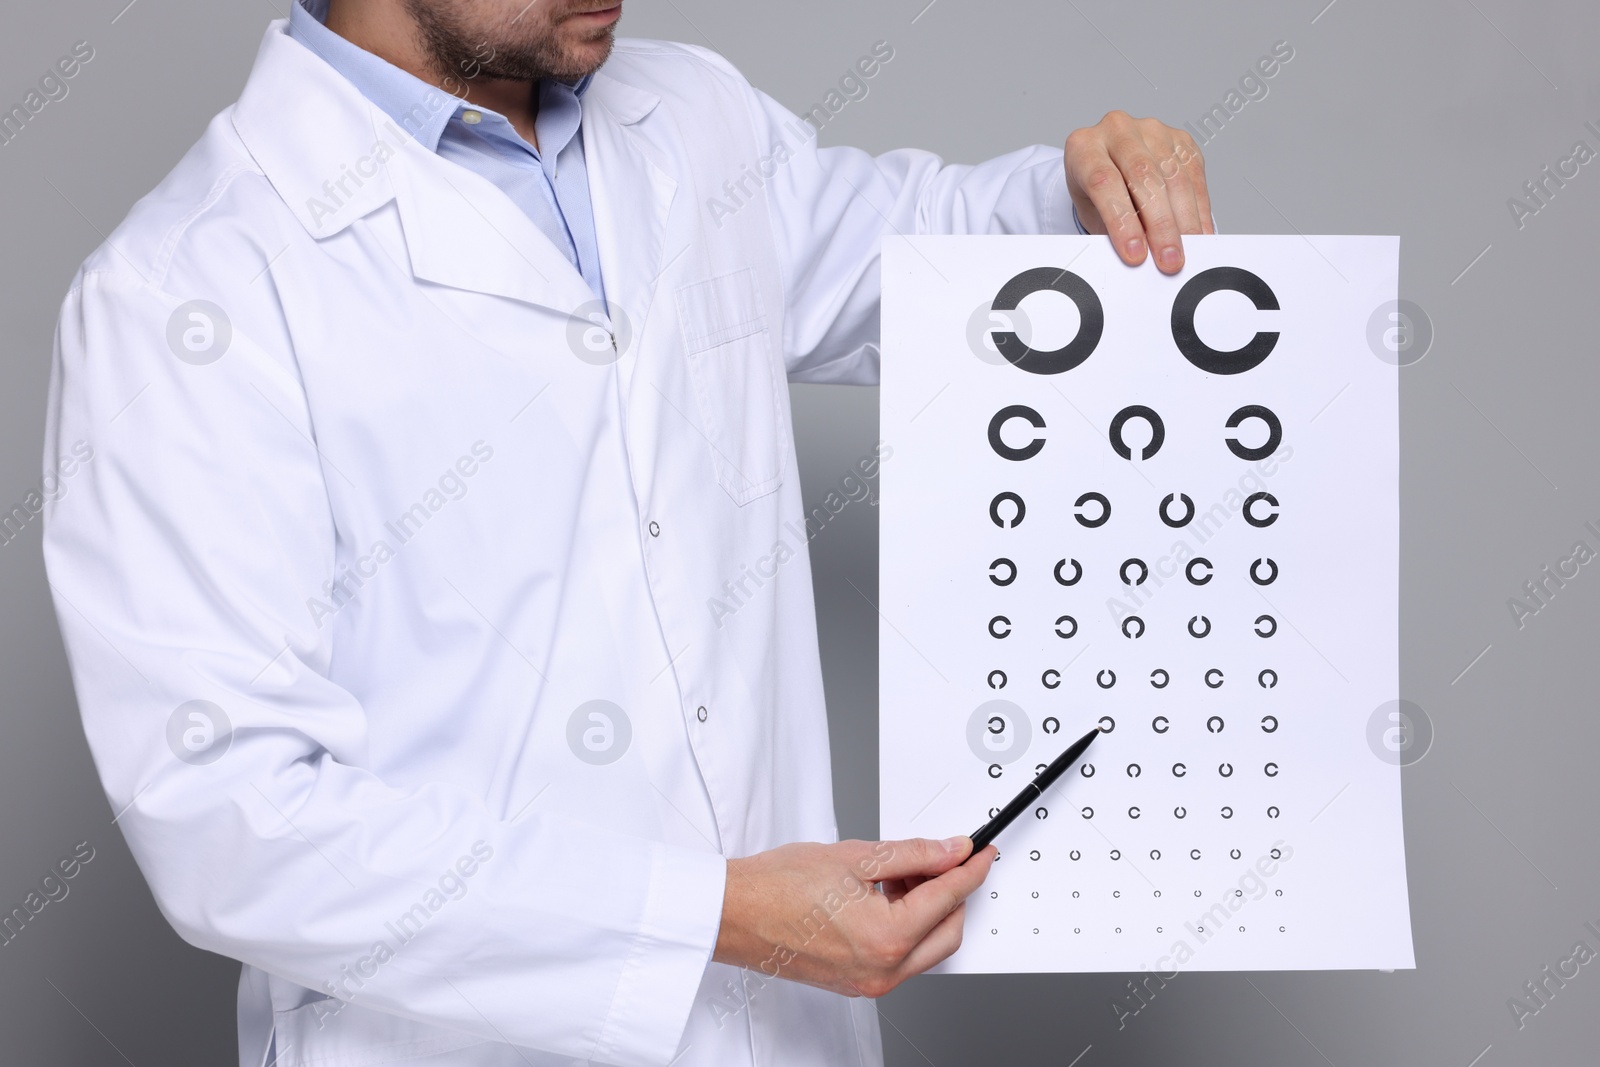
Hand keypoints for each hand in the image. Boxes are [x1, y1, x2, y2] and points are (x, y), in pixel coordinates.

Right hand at [713, 836, 995, 997]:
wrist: (735, 913)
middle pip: (948, 931)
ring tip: (901, 874)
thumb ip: (913, 854)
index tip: (980, 853)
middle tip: (938, 859)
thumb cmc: (778, 887)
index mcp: (887, 938)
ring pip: (926, 947)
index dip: (970, 869)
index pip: (948, 898)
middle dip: (952, 893)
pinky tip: (886, 896)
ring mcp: (869, 982)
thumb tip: (950, 851)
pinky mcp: (856, 983)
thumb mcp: (855, 856)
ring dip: (927, 910)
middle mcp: (883, 970)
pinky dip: (905, 927)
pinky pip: (900, 957)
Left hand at [1065, 110, 1212, 273]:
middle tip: (1169, 260)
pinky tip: (1199, 234)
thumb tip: (1137, 259)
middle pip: (1144, 176)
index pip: (1104, 182)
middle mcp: (1117, 130)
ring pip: (1174, 176)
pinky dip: (1199, 209)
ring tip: (1188, 251)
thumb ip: (1109, 230)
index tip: (1135, 254)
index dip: (1121, 221)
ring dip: (1184, 220)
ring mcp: (1151, 130)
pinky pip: (1194, 175)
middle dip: (1160, 225)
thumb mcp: (1089, 211)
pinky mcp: (1179, 139)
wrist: (1108, 162)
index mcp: (1084, 146)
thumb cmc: (1095, 191)